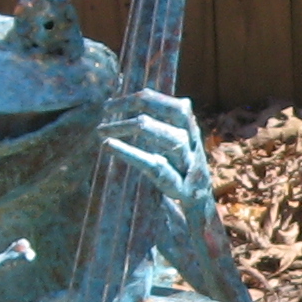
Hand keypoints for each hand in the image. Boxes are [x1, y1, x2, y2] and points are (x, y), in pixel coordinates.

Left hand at [103, 90, 216, 236]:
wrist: (200, 206)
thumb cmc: (180, 170)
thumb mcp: (174, 143)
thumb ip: (163, 122)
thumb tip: (143, 96)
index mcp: (192, 131)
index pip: (176, 105)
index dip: (148, 98)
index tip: (117, 101)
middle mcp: (194, 145)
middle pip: (175, 115)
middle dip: (138, 106)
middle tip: (105, 109)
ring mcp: (190, 166)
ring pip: (171, 139)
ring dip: (132, 128)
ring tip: (102, 130)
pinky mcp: (180, 187)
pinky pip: (156, 166)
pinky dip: (132, 153)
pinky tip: (109, 146)